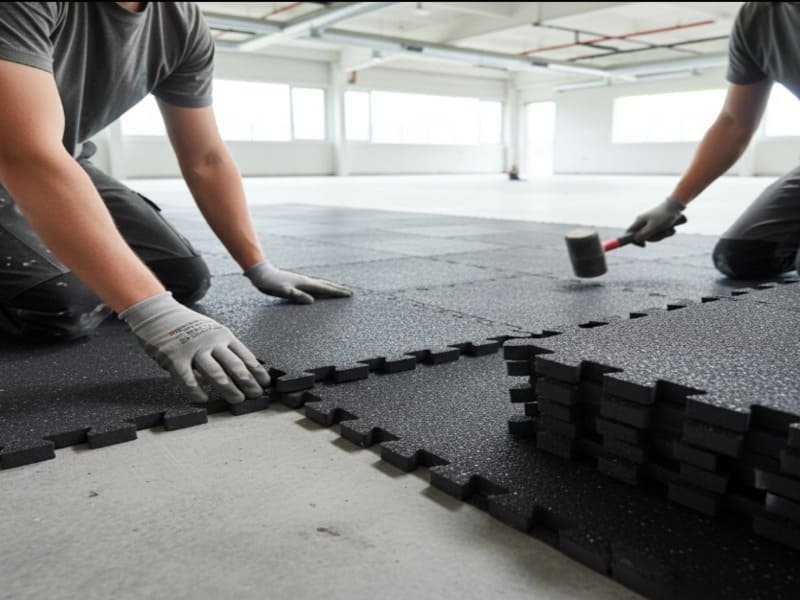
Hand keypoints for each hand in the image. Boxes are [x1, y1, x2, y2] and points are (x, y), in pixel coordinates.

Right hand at [119, 292, 269, 403]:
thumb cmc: (187, 325)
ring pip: (216, 373)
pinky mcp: (175, 357)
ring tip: (237, 400)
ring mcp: (193, 349)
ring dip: (229, 389)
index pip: (246, 356)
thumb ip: (224, 348)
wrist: (157, 313)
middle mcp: (211, 342)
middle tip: (256, 396)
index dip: (257, 372)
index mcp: (223, 336)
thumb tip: (242, 369)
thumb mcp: (212, 331)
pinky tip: (203, 400)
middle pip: (235, 366)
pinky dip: (196, 391)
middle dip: (248, 383)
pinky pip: (188, 378)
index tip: (265, 384)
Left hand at [244, 260, 351, 303]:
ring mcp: (302, 281)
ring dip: (331, 287)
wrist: (262, 273)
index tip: (349, 294)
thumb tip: (311, 301)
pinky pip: (314, 286)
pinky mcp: (297, 283)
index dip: (337, 292)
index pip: (325, 288)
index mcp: (305, 284)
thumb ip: (297, 296)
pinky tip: (320, 291)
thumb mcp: (283, 291)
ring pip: (321, 284)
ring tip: (339, 290)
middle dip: (338, 289)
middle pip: (326, 285)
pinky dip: (321, 288)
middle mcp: (306, 281)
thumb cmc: (271, 283)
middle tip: (350, 292)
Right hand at [626, 197, 685, 244]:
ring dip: (662, 235)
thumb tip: (636, 240)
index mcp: (639, 221)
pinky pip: (660, 233)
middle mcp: (643, 222)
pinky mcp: (658, 223)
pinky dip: (666, 232)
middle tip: (662, 233)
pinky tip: (671, 228)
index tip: (644, 245)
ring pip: (653, 235)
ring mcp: (650, 223)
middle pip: (643, 237)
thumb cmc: (664, 216)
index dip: (634, 241)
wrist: (676, 206)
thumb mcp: (653, 227)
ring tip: (668, 229)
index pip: (629, 233)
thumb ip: (643, 234)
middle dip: (654, 238)